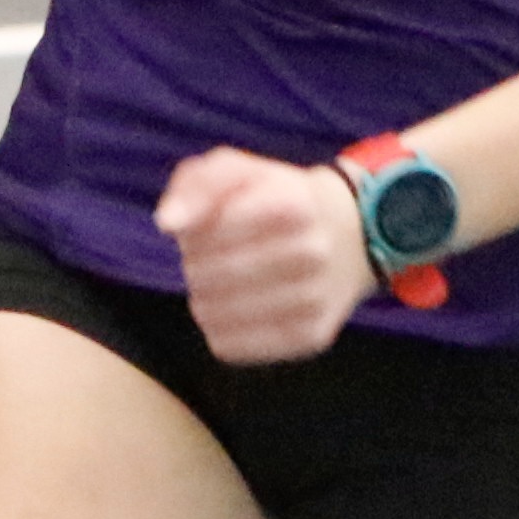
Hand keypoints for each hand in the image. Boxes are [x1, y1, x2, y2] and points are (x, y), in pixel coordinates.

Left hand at [154, 147, 375, 364]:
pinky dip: (221, 329)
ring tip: (225, 283)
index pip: (205, 235)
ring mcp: (314, 298)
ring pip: (214, 315)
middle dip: (196, 266)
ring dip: (206, 299)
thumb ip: (195, 185)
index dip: (194, 234)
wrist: (350, 235)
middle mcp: (312, 252)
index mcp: (292, 204)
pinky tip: (235, 310)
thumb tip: (167, 224)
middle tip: (212, 258)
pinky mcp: (311, 337)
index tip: (209, 229)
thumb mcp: (238, 171)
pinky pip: (232, 347)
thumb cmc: (276, 199)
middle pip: (205, 276)